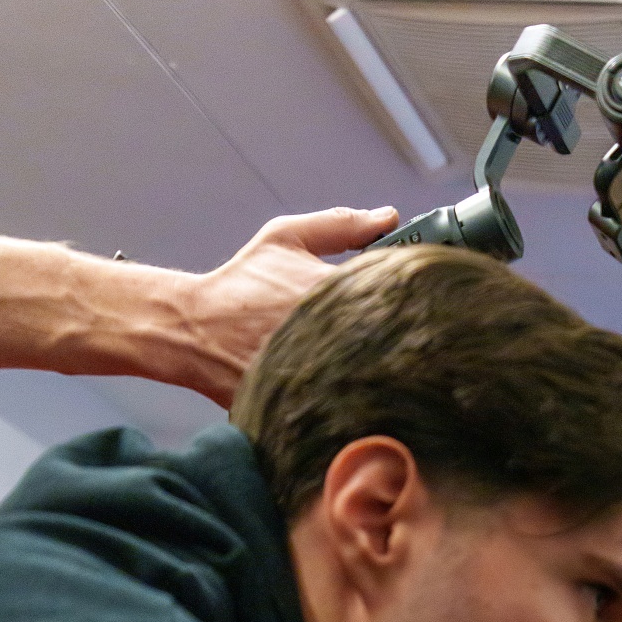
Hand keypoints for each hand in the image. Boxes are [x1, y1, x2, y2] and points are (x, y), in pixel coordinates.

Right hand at [175, 206, 398, 402]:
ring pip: (384, 373)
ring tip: (386, 360)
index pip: (400, 292)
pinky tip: (366, 390)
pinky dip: (367, 397)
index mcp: (335, 290)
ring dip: (391, 366)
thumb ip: (340, 225)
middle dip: (410, 332)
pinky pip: (359, 404)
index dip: (417, 293)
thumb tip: (389, 216)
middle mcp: (336, 333)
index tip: (424, 293)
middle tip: (415, 331)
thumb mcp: (286, 238)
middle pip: (401, 337)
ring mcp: (328, 373)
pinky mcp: (319, 405)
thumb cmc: (241, 286)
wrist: (198, 332)